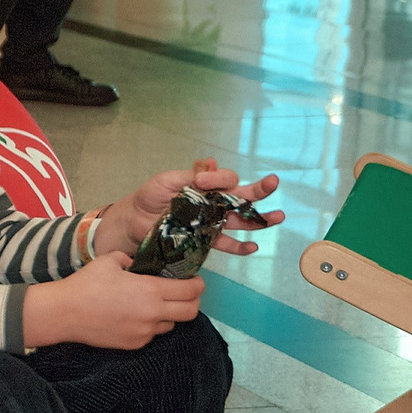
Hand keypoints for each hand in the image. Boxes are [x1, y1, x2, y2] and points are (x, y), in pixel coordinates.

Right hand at [26, 251, 202, 349]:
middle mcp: (152, 313)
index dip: (198, 284)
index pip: (190, 290)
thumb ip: (130, 259)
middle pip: (191, 312)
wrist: (64, 313)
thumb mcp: (109, 261)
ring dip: (169, 314)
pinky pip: (151, 334)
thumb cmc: (85, 284)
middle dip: (193, 302)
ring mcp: (144, 332)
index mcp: (150, 290)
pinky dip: (149, 325)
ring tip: (153, 305)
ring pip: (171, 324)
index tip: (194, 280)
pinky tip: (133, 316)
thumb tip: (137, 263)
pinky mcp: (134, 344)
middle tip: (185, 295)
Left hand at [108, 158, 283, 257]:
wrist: (133, 221)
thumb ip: (190, 176)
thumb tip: (212, 165)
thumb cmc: (149, 196)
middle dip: (259, 190)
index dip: (221, 179)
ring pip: (241, 221)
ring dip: (261, 220)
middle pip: (243, 196)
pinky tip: (252, 246)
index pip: (227, 179)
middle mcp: (214, 202)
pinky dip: (240, 246)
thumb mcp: (168, 180)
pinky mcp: (205, 240)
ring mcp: (212, 222)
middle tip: (273, 183)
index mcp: (207, 185)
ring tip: (278, 217)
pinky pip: (226, 244)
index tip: (202, 180)